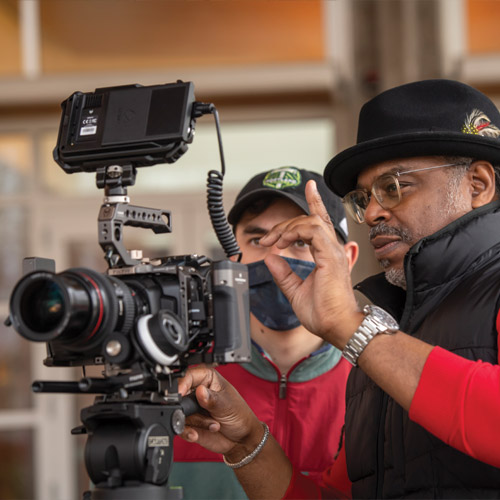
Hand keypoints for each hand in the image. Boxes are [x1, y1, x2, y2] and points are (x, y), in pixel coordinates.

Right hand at [178, 365, 263, 457]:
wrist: (241, 439)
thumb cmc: (239, 415)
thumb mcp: (226, 404)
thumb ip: (211, 399)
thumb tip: (200, 391)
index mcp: (207, 378)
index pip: (188, 376)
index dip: (182, 384)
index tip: (180, 393)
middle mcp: (197, 392)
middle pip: (179, 395)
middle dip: (188, 407)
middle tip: (198, 413)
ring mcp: (192, 409)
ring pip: (180, 413)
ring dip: (195, 421)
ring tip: (212, 424)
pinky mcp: (189, 424)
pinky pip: (180, 427)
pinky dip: (187, 432)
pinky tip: (196, 434)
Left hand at [259, 180, 362, 347]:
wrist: (337, 327)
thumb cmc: (324, 314)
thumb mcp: (295, 291)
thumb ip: (283, 274)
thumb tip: (271, 258)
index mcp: (326, 255)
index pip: (320, 222)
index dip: (315, 202)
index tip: (310, 186)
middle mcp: (332, 250)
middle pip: (310, 219)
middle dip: (285, 224)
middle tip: (268, 238)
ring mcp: (333, 251)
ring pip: (310, 221)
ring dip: (288, 227)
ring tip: (274, 241)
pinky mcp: (330, 256)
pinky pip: (313, 230)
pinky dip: (295, 231)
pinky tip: (283, 241)